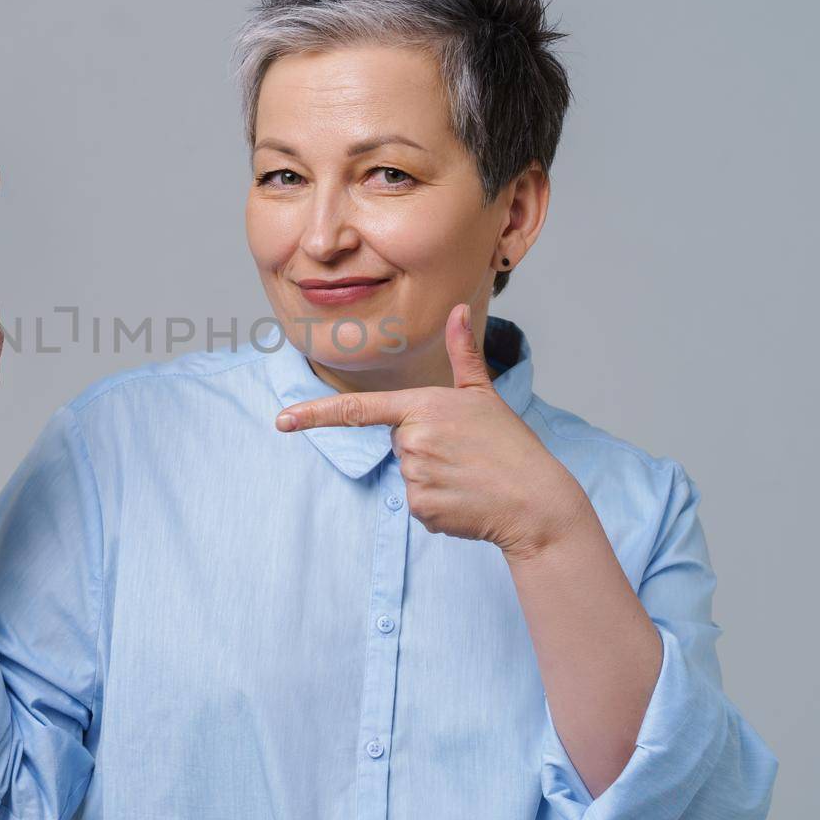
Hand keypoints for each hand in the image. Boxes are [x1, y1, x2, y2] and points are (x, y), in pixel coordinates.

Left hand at [275, 303, 588, 558]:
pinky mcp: (421, 509)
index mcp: (422, 407)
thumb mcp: (484, 395)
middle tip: (464, 453)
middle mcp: (412, 440)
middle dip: (424, 447)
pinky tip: (465, 499)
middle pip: (397, 441)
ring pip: (407, 473)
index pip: (356, 409)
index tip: (281, 421)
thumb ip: (462, 353)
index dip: (314, 415)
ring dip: (432, 476)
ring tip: (468, 476)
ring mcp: (415, 477)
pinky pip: (416, 504)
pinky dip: (438, 504)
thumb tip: (459, 310)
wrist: (537, 503)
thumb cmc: (512, 446)